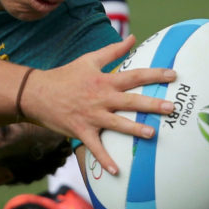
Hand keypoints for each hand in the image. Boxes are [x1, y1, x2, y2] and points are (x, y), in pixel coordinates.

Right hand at [20, 35, 175, 175]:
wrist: (36, 93)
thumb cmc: (65, 76)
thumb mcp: (88, 60)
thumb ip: (113, 51)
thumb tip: (134, 38)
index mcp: (104, 81)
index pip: (134, 75)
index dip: (154, 74)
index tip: (173, 75)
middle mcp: (100, 98)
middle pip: (130, 101)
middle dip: (152, 104)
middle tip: (171, 108)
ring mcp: (91, 116)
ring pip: (117, 123)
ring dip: (134, 129)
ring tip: (152, 134)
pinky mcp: (81, 130)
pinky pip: (95, 147)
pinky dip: (104, 159)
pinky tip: (116, 171)